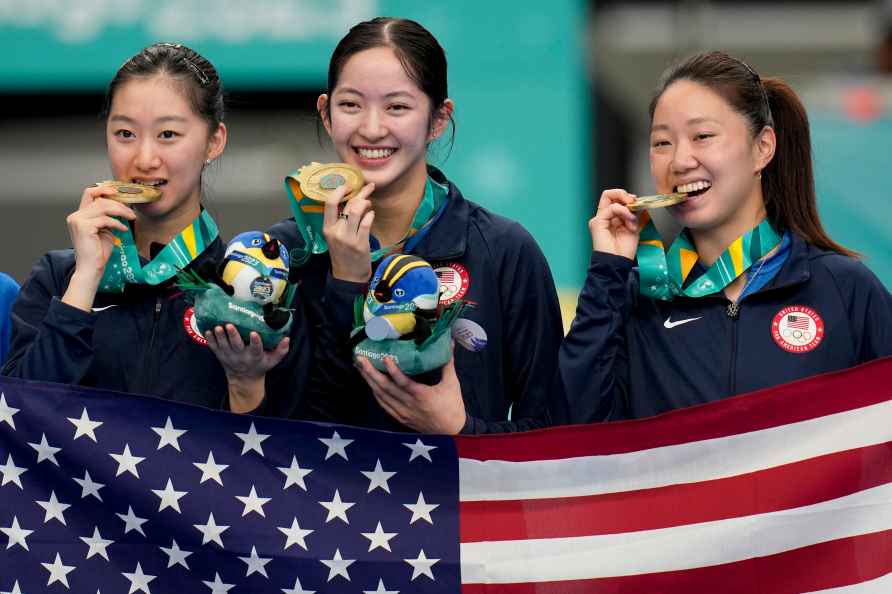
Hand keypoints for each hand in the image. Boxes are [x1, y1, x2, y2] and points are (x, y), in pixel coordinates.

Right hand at [62, 185, 136, 310]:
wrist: (91, 267)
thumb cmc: (98, 252)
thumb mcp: (104, 230)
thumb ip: (107, 218)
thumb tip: (121, 207)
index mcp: (79, 215)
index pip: (89, 194)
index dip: (103, 189)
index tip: (117, 192)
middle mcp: (75, 216)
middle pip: (100, 200)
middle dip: (119, 204)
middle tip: (131, 212)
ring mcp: (78, 220)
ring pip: (103, 207)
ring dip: (121, 212)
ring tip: (131, 218)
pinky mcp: (84, 227)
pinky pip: (106, 219)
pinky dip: (117, 223)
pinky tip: (123, 229)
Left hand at [205, 324, 289, 412]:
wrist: (243, 379)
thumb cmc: (260, 365)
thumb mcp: (273, 360)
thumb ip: (281, 350)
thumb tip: (287, 338)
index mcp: (255, 357)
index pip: (256, 349)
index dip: (255, 341)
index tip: (254, 333)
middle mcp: (241, 356)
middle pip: (236, 345)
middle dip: (232, 335)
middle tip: (229, 325)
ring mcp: (229, 356)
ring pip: (223, 345)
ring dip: (220, 336)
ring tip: (217, 326)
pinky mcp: (220, 355)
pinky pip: (213, 347)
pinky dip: (210, 339)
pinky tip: (208, 330)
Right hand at [322, 182, 375, 282]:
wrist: (348, 276)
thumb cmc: (342, 254)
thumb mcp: (335, 237)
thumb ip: (339, 221)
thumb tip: (351, 200)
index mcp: (327, 228)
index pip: (329, 203)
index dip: (339, 190)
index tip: (348, 185)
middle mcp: (336, 231)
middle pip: (348, 205)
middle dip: (360, 193)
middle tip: (368, 187)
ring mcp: (348, 238)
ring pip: (357, 211)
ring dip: (365, 203)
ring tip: (369, 203)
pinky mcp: (360, 243)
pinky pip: (366, 223)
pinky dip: (370, 215)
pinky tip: (371, 214)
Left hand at [355, 351, 466, 434]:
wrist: (452, 433)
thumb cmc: (453, 407)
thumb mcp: (452, 384)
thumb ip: (448, 363)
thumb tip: (450, 343)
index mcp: (422, 396)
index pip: (403, 382)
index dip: (393, 370)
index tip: (384, 357)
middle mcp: (409, 405)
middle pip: (385, 388)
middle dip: (371, 373)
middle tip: (360, 359)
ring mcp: (402, 413)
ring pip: (381, 396)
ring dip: (369, 381)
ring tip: (360, 367)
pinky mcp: (400, 418)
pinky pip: (383, 404)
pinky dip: (375, 392)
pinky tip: (370, 383)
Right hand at [588, 189, 640, 259]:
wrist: (617, 262)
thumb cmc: (624, 250)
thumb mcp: (633, 226)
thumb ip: (632, 213)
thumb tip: (635, 201)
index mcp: (611, 218)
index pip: (615, 199)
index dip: (626, 197)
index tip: (636, 202)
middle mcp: (604, 217)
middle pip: (609, 194)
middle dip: (623, 194)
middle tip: (633, 202)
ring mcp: (599, 219)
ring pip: (609, 196)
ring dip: (626, 207)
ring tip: (632, 220)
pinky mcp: (597, 222)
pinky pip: (611, 208)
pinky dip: (623, 211)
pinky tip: (629, 221)